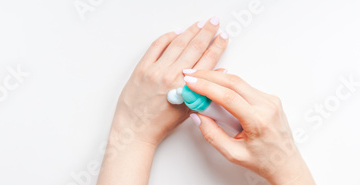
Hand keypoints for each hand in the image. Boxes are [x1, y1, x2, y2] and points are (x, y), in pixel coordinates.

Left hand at [111, 17, 227, 145]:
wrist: (136, 130)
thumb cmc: (160, 124)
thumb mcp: (188, 109)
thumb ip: (204, 90)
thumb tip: (219, 72)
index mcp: (186, 87)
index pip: (207, 60)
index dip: (217, 46)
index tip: (223, 37)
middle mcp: (171, 76)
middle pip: (194, 47)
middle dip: (207, 32)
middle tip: (214, 23)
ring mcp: (155, 70)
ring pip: (177, 44)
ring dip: (190, 31)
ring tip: (199, 24)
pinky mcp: (141, 69)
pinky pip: (156, 47)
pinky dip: (166, 37)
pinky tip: (175, 33)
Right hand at [183, 70, 314, 184]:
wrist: (285, 163)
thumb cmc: (263, 160)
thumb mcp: (232, 153)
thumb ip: (212, 134)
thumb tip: (197, 116)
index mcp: (259, 121)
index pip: (228, 97)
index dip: (206, 87)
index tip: (191, 82)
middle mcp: (267, 106)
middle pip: (233, 82)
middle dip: (208, 76)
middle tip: (191, 75)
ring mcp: (270, 100)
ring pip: (238, 82)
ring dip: (217, 80)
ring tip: (199, 83)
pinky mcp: (269, 98)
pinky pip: (244, 87)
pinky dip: (227, 86)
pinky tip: (216, 90)